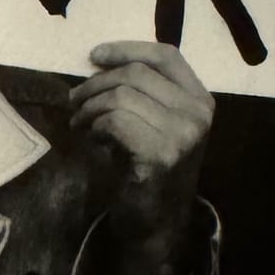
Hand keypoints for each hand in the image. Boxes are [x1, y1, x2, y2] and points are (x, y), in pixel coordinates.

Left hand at [70, 41, 214, 274]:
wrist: (155, 226)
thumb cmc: (149, 171)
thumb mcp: (155, 124)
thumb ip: (141, 93)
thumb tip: (98, 63)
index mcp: (200, 100)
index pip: (166, 56)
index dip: (127, 49)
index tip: (94, 56)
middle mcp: (198, 114)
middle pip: (137, 73)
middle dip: (96, 83)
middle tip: (74, 101)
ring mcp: (183, 135)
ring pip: (122, 96)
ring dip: (90, 107)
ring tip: (80, 123)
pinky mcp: (161, 155)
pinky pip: (115, 121)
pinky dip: (95, 125)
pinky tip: (91, 138)